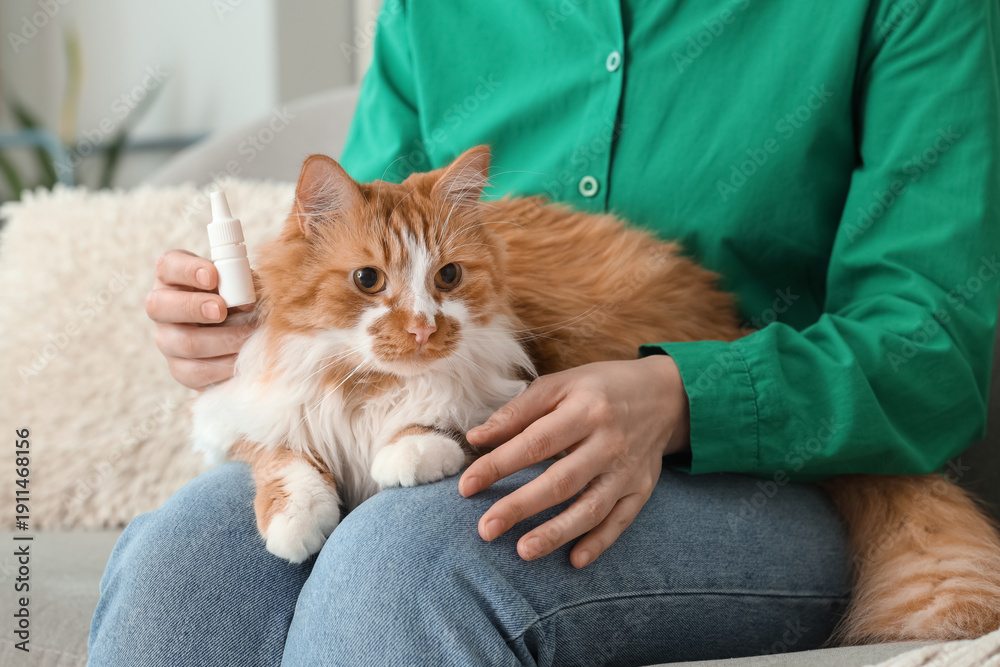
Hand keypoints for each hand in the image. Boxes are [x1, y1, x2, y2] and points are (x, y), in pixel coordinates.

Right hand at [146, 249, 256, 389]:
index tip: (213, 275)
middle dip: (193, 307)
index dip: (187, 270)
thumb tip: (249, 300)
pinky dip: (225, 365)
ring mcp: (167, 340)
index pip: (168, 266)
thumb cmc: (238, 298)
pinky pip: (197, 372)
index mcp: (173, 277)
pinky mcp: (180, 369)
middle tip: (221, 309)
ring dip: (222, 339)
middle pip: (159, 306)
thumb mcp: (239, 283)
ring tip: (249, 334)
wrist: (239, 335)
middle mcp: (162, 308)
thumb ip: (242, 283)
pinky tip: (244, 357)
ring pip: (184, 343)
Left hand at [459, 355, 689, 567]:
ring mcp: (627, 470)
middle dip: (521, 507)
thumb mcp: (560, 385)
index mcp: (585, 410)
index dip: (498, 465)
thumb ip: (518, 411)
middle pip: (561, 481)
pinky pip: (620, 521)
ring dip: (557, 533)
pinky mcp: (641, 489)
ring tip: (523, 551)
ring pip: (591, 508)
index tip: (467, 485)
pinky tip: (574, 560)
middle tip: (486, 529)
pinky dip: (599, 543)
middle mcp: (608, 443)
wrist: (665, 395)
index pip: (534, 443)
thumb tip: (476, 437)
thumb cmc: (600, 388)